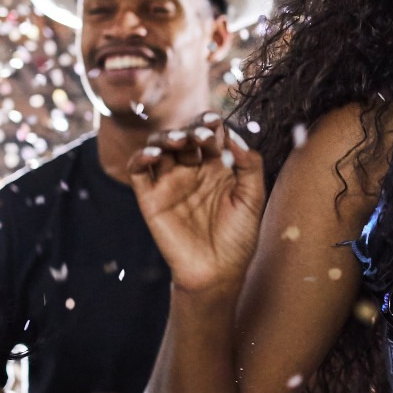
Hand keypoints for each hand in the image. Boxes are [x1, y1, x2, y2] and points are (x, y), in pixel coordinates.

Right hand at [128, 114, 265, 294]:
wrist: (219, 271)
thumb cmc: (239, 236)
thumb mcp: (252, 197)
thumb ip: (250, 166)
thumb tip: (235, 136)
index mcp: (218, 167)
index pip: (210, 135)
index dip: (211, 124)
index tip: (216, 120)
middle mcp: (192, 170)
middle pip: (185, 137)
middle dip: (191, 130)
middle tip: (200, 135)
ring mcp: (170, 182)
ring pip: (160, 147)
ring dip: (166, 138)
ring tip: (179, 141)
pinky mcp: (150, 198)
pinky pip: (139, 172)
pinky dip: (141, 157)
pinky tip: (154, 154)